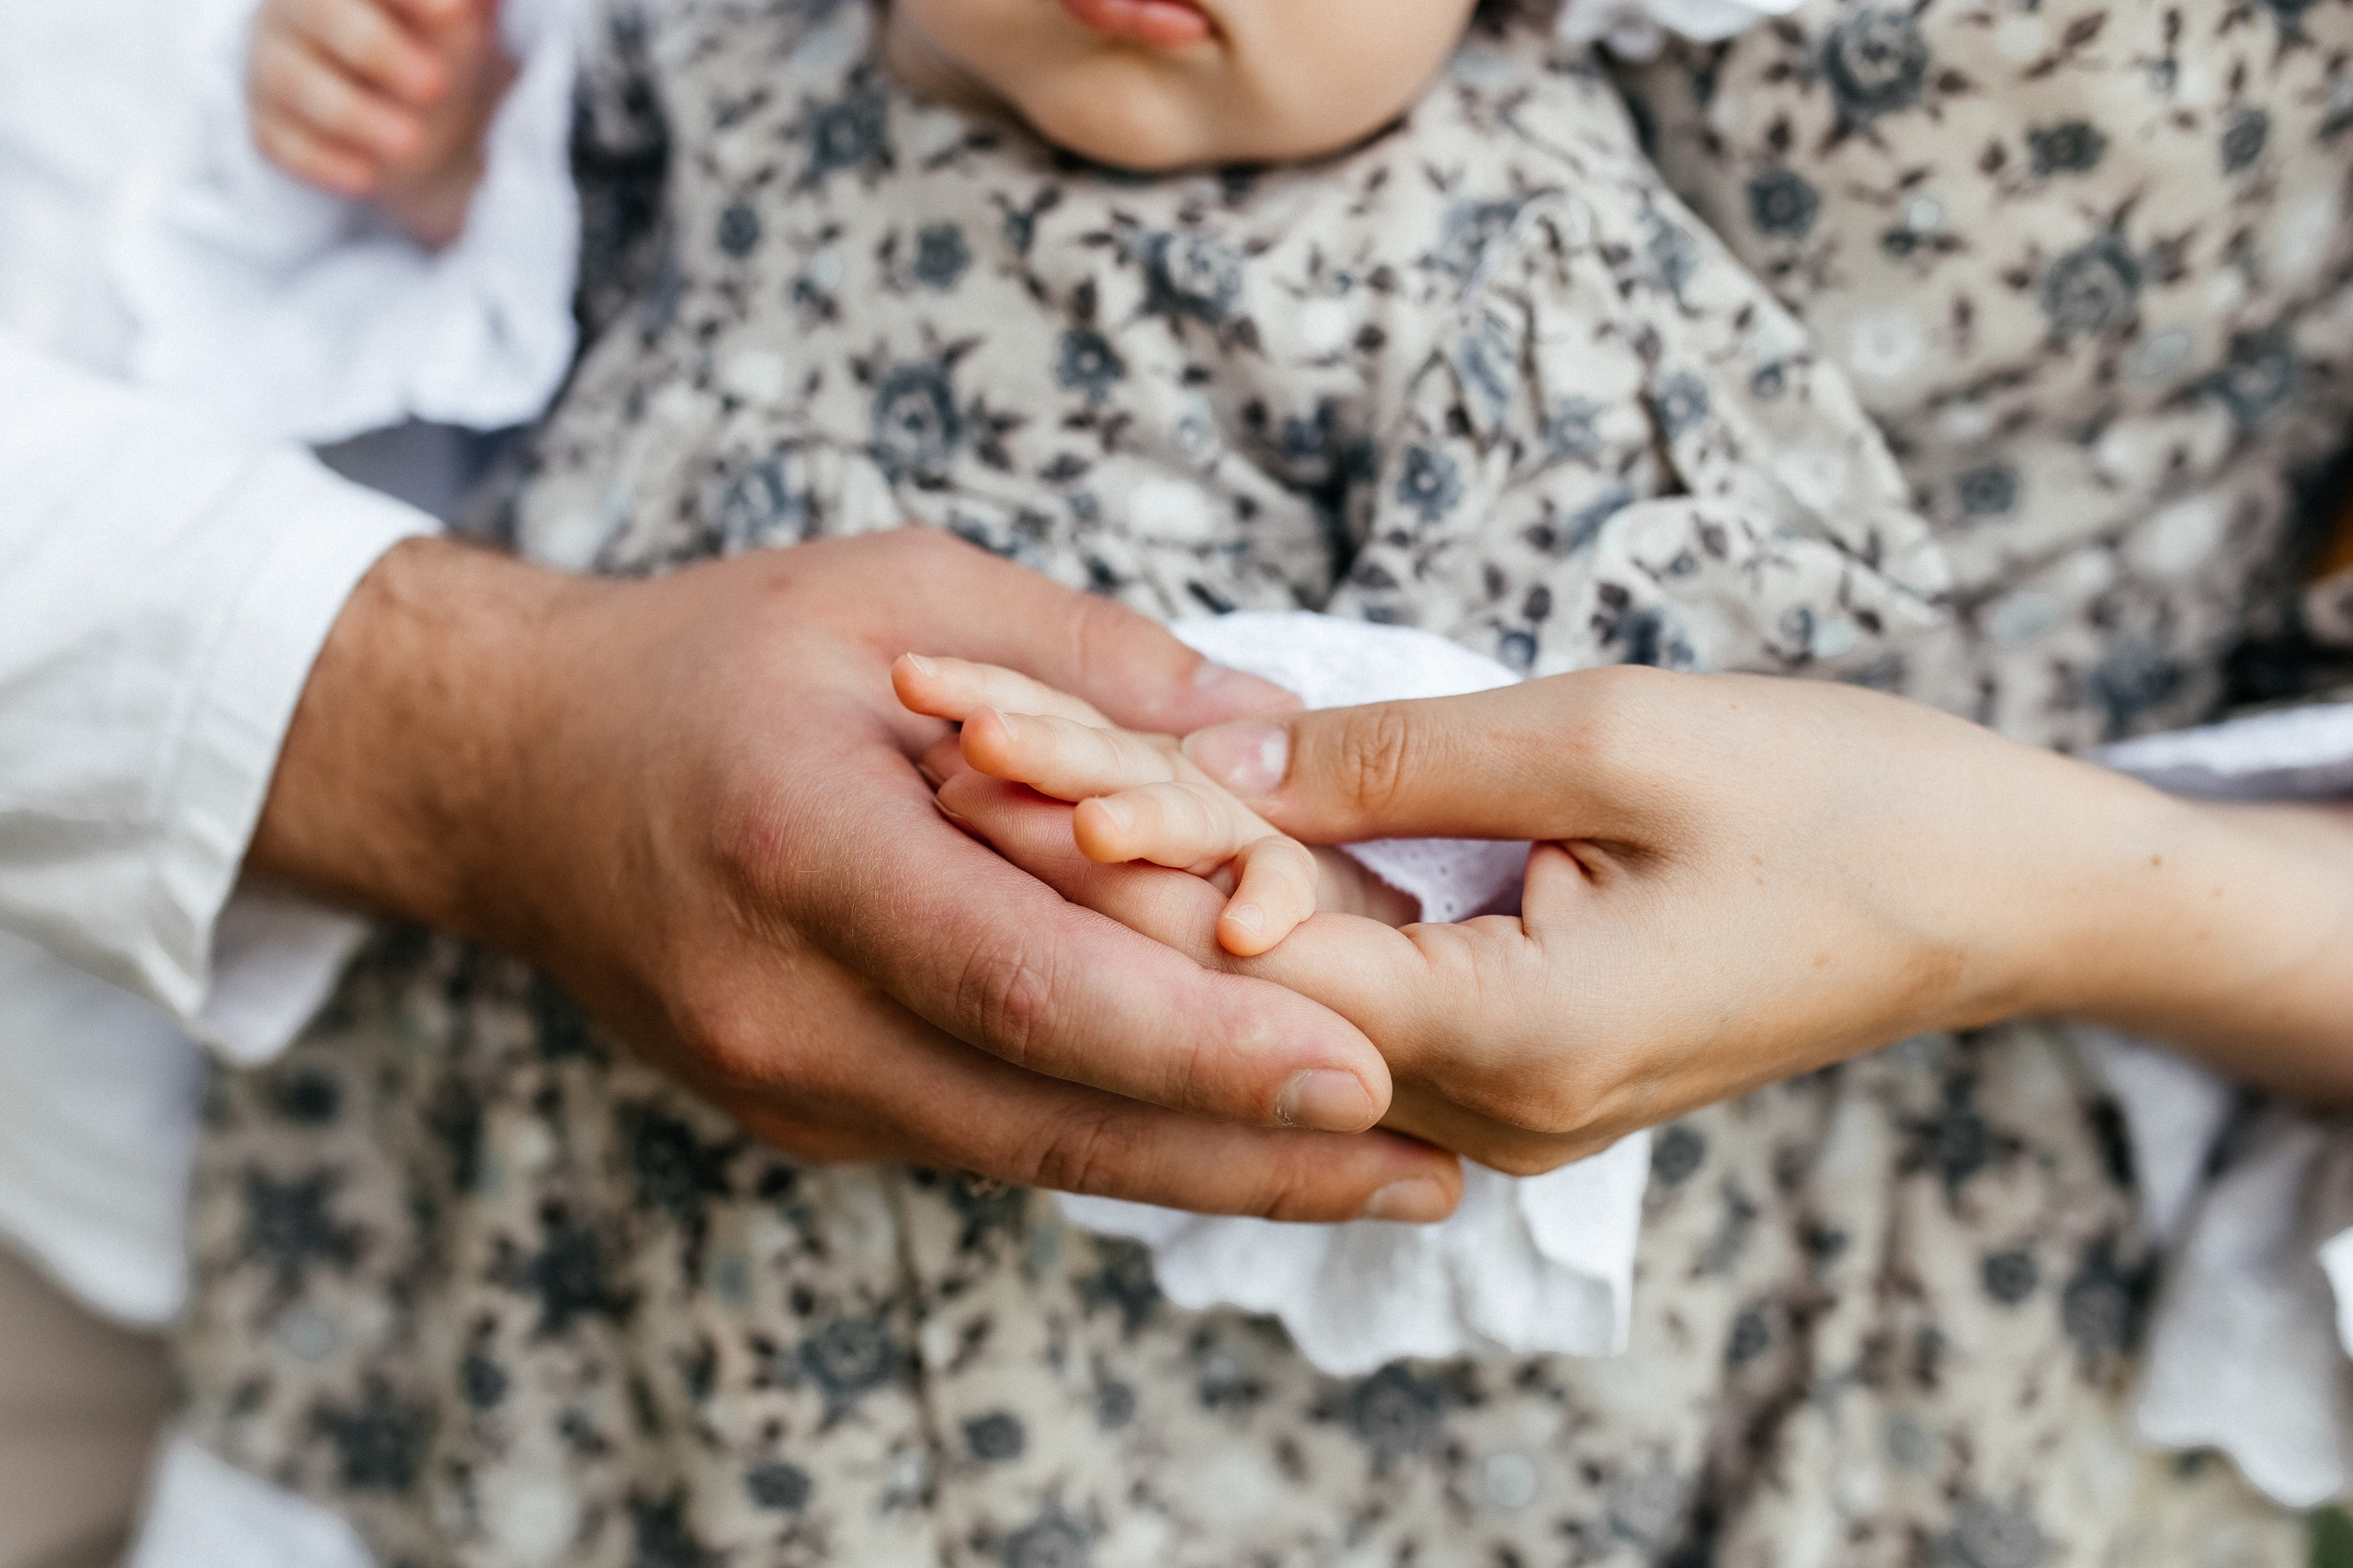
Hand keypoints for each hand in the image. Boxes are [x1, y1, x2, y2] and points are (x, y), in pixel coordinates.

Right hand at [247, 531, 1465, 1221]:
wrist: (516, 778)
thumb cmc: (710, 660)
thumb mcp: (891, 593)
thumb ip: (1084, 665)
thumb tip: (1275, 739)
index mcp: (798, 848)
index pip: (1019, 981)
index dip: (1194, 1044)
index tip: (1361, 1078)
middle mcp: (782, 1004)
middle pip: (1048, 1113)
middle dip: (1251, 1157)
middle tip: (1434, 1172)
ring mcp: (786, 1081)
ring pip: (1031, 1151)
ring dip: (1212, 1171)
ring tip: (1382, 1177)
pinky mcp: (807, 1112)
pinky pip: (989, 1135)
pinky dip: (1124, 1137)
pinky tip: (1244, 1136)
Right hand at [248, 0, 514, 246]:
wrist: (417, 104)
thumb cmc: (438, 38)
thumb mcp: (466, 13)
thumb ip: (472, 3)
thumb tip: (477, 1)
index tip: (455, 14)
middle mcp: (298, 6)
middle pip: (320, 13)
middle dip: (376, 49)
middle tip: (436, 86)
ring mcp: (274, 61)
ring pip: (294, 79)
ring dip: (352, 113)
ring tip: (411, 144)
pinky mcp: (267, 121)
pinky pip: (278, 139)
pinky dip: (320, 161)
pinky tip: (365, 178)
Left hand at [941, 665, 2352, 1171]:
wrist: (1997, 896)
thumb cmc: (1849, 803)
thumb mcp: (1619, 741)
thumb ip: (1402, 764)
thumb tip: (1215, 767)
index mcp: (1513, 1047)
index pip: (1247, 954)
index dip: (1107, 842)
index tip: (984, 739)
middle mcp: (1482, 1104)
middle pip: (1234, 979)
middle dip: (1087, 850)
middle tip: (946, 732)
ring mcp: (1494, 1089)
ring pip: (1275, 979)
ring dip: (1143, 869)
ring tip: (995, 759)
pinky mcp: (1510, 1043)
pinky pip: (1346, 973)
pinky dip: (1246, 893)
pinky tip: (1141, 817)